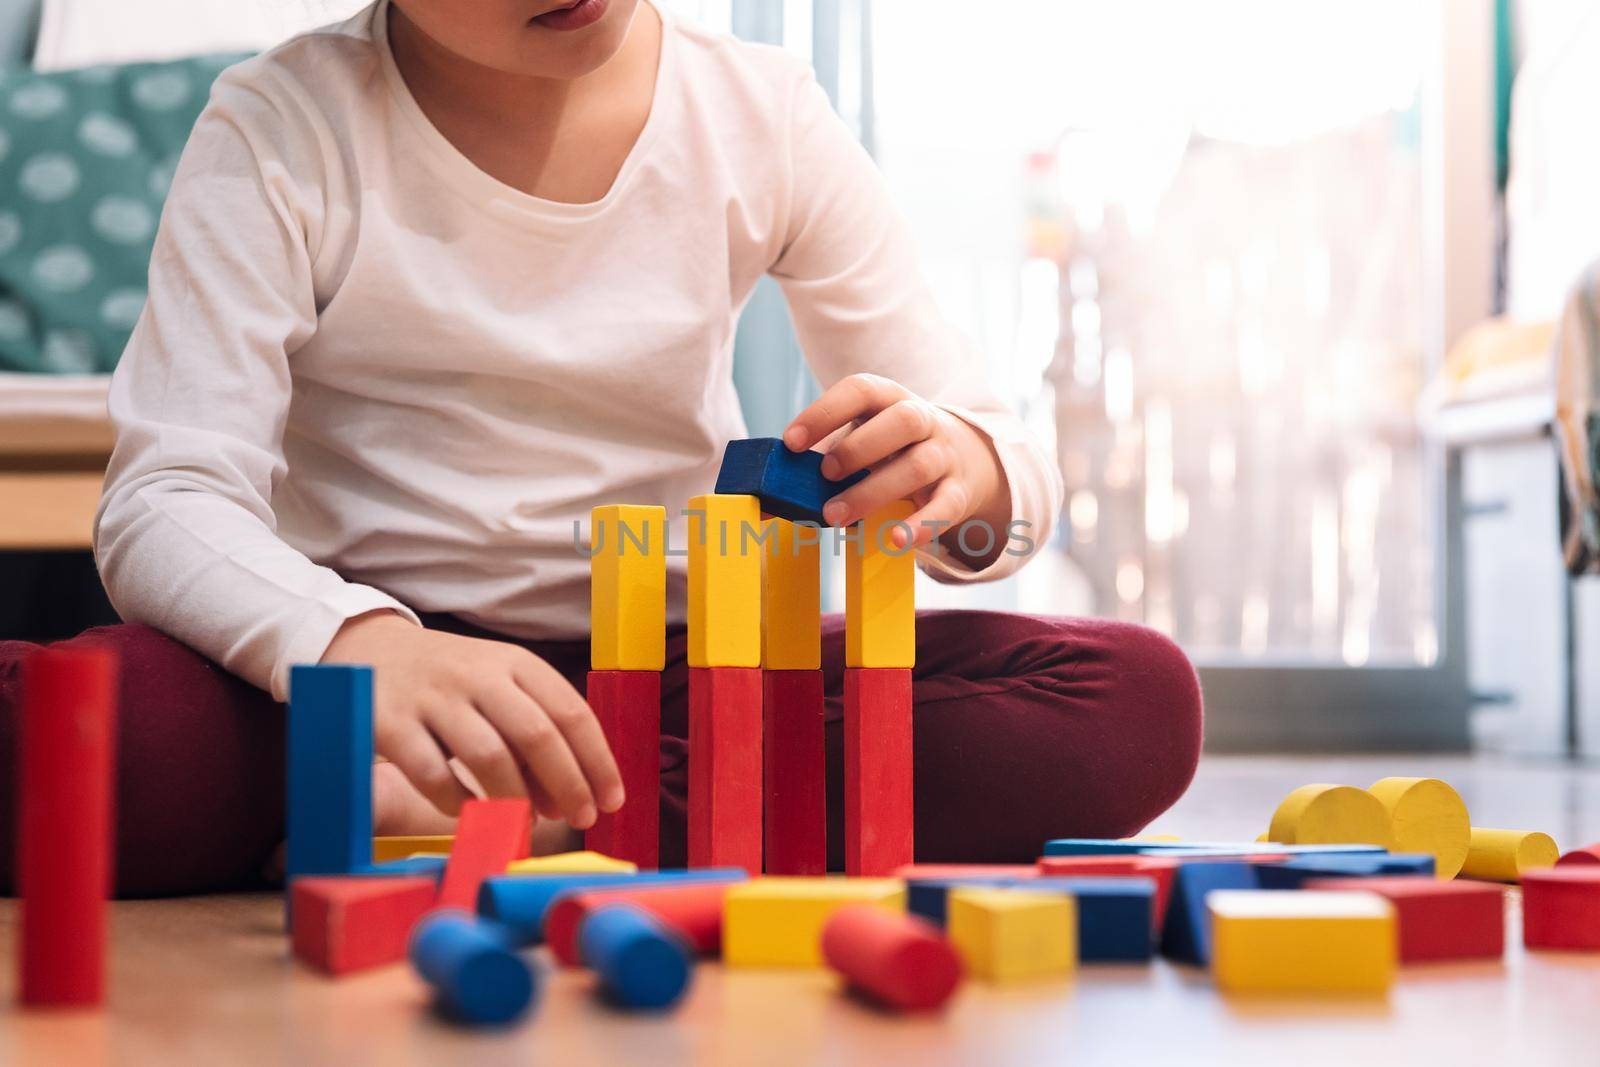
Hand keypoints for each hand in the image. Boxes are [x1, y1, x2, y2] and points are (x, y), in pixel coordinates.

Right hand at [321, 612, 622, 828]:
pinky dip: (458, 803)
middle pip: (537, 734)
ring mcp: (433, 698)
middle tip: (581, 818)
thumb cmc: (454, 681)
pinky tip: (470, 813)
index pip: (571, 711)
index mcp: (516, 663)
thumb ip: (536, 731)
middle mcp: (478, 675)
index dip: (597, 761)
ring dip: (516, 799)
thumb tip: (569, 798)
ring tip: (527, 821)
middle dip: (567, 783)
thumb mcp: (500, 685)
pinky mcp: (391, 723)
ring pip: (488, 756)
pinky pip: (433, 775)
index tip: (612, 800)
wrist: (372, 648)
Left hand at [783, 373, 1009, 564]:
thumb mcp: (856, 444)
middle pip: (902, 421)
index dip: (824, 413)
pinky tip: (894, 542)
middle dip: (859, 446)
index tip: (790, 442)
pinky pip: (946, 507)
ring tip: (835, 515)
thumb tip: (760, 503)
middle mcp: (922, 420)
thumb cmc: (889, 450)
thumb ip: (814, 468)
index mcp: (888, 399)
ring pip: (919, 465)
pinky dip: (921, 525)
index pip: (860, 391)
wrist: (960, 459)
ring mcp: (945, 455)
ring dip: (874, 491)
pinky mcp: (958, 492)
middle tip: (824, 474)